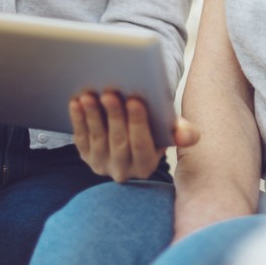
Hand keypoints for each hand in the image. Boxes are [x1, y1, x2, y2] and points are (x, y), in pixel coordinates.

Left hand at [71, 89, 199, 181]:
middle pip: (118, 141)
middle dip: (114, 116)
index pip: (142, 146)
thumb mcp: (169, 132)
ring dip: (93, 116)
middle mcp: (123, 170)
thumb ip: (181, 132)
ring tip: (90, 96)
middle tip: (110, 94)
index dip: (138, 124)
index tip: (135, 101)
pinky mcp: (85, 156)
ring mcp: (101, 165)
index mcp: (146, 165)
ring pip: (97, 139)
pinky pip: (81, 138)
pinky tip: (76, 103)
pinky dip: (78, 120)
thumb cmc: (154, 130)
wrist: (130, 140)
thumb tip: (189, 136)